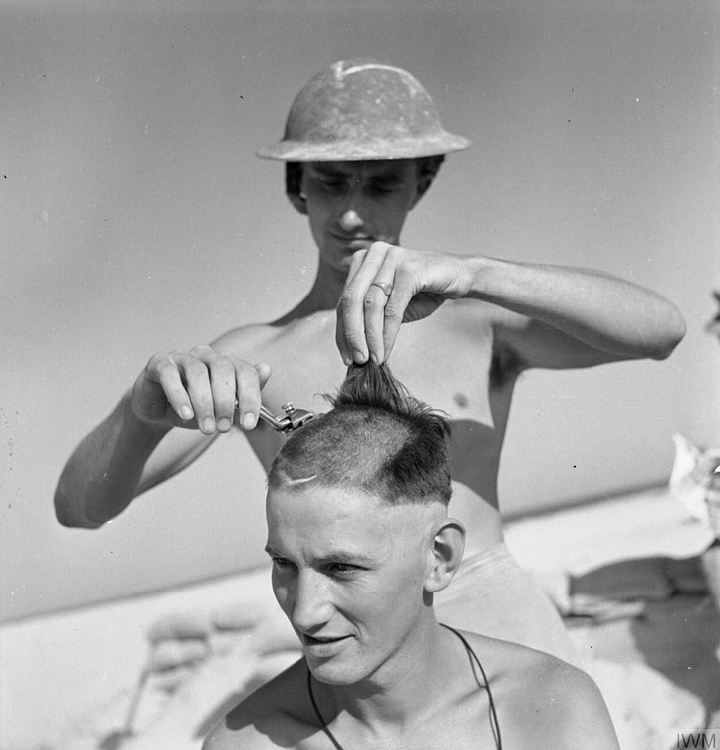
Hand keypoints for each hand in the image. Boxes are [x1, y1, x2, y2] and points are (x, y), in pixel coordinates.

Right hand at [131, 344, 270, 434]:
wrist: (160, 411)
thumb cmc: (196, 407)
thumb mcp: (223, 407)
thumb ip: (245, 393)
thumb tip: (267, 369)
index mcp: (227, 363)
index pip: (246, 372)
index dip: (251, 397)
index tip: (249, 424)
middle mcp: (207, 356)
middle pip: (223, 369)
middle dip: (227, 402)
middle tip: (224, 427)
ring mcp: (183, 357)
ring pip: (197, 373)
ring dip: (204, 403)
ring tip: (206, 427)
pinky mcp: (160, 363)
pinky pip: (170, 375)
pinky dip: (180, 396)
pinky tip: (186, 415)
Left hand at [336, 241, 471, 363]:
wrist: (460, 277)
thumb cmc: (423, 292)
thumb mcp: (389, 304)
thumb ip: (368, 317)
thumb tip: (351, 349)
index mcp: (363, 260)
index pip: (344, 300)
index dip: (341, 331)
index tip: (346, 357)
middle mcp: (374, 253)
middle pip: (352, 300)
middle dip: (351, 335)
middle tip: (357, 361)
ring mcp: (392, 258)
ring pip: (371, 305)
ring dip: (371, 338)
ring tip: (373, 359)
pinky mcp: (410, 269)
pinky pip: (392, 309)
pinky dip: (387, 334)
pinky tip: (386, 350)